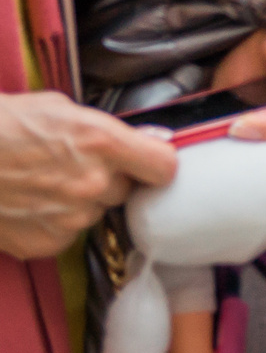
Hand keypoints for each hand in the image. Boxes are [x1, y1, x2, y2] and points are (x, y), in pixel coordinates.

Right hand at [0, 90, 179, 257]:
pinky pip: (65, 235)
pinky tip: (27, 204)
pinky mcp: (45, 243)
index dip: (156, 165)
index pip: (164, 166)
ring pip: (93, 213)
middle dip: (107, 180)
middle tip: (73, 167)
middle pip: (124, 191)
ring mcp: (69, 218)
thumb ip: (107, 131)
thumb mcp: (62, 109)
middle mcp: (93, 184)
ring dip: (78, 204)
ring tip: (42, 184)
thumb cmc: (4, 125)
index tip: (149, 165)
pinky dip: (51, 224)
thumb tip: (143, 142)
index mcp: (103, 143)